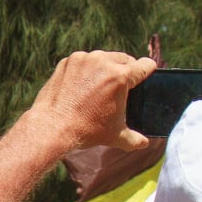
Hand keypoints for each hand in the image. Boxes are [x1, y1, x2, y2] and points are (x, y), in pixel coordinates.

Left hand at [25, 51, 157, 155]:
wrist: (53, 126)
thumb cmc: (86, 131)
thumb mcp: (115, 136)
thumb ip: (134, 139)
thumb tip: (144, 144)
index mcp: (121, 77)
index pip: (144, 65)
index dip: (148, 70)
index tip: (147, 72)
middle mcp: (104, 62)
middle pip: (124, 59)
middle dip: (126, 70)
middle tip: (122, 84)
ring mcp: (85, 59)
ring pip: (104, 57)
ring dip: (106, 67)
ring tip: (101, 85)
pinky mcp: (69, 60)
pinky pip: (84, 61)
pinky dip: (86, 69)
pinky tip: (82, 85)